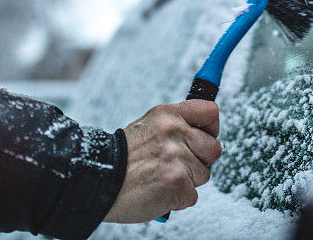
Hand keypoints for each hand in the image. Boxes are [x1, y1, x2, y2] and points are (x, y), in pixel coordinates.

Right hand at [103, 100, 221, 222]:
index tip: (205, 136)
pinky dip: (178, 199)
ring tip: (161, 177)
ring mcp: (177, 159)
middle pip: (214, 148)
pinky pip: (192, 196)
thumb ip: (175, 125)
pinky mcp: (177, 184)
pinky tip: (159, 191)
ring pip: (204, 174)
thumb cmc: (122, 158)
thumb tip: (203, 129)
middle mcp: (174, 133)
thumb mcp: (147, 126)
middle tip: (177, 164)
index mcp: (168, 116)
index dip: (211, 128)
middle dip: (200, 160)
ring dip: (187, 181)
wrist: (98, 181)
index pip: (210, 112)